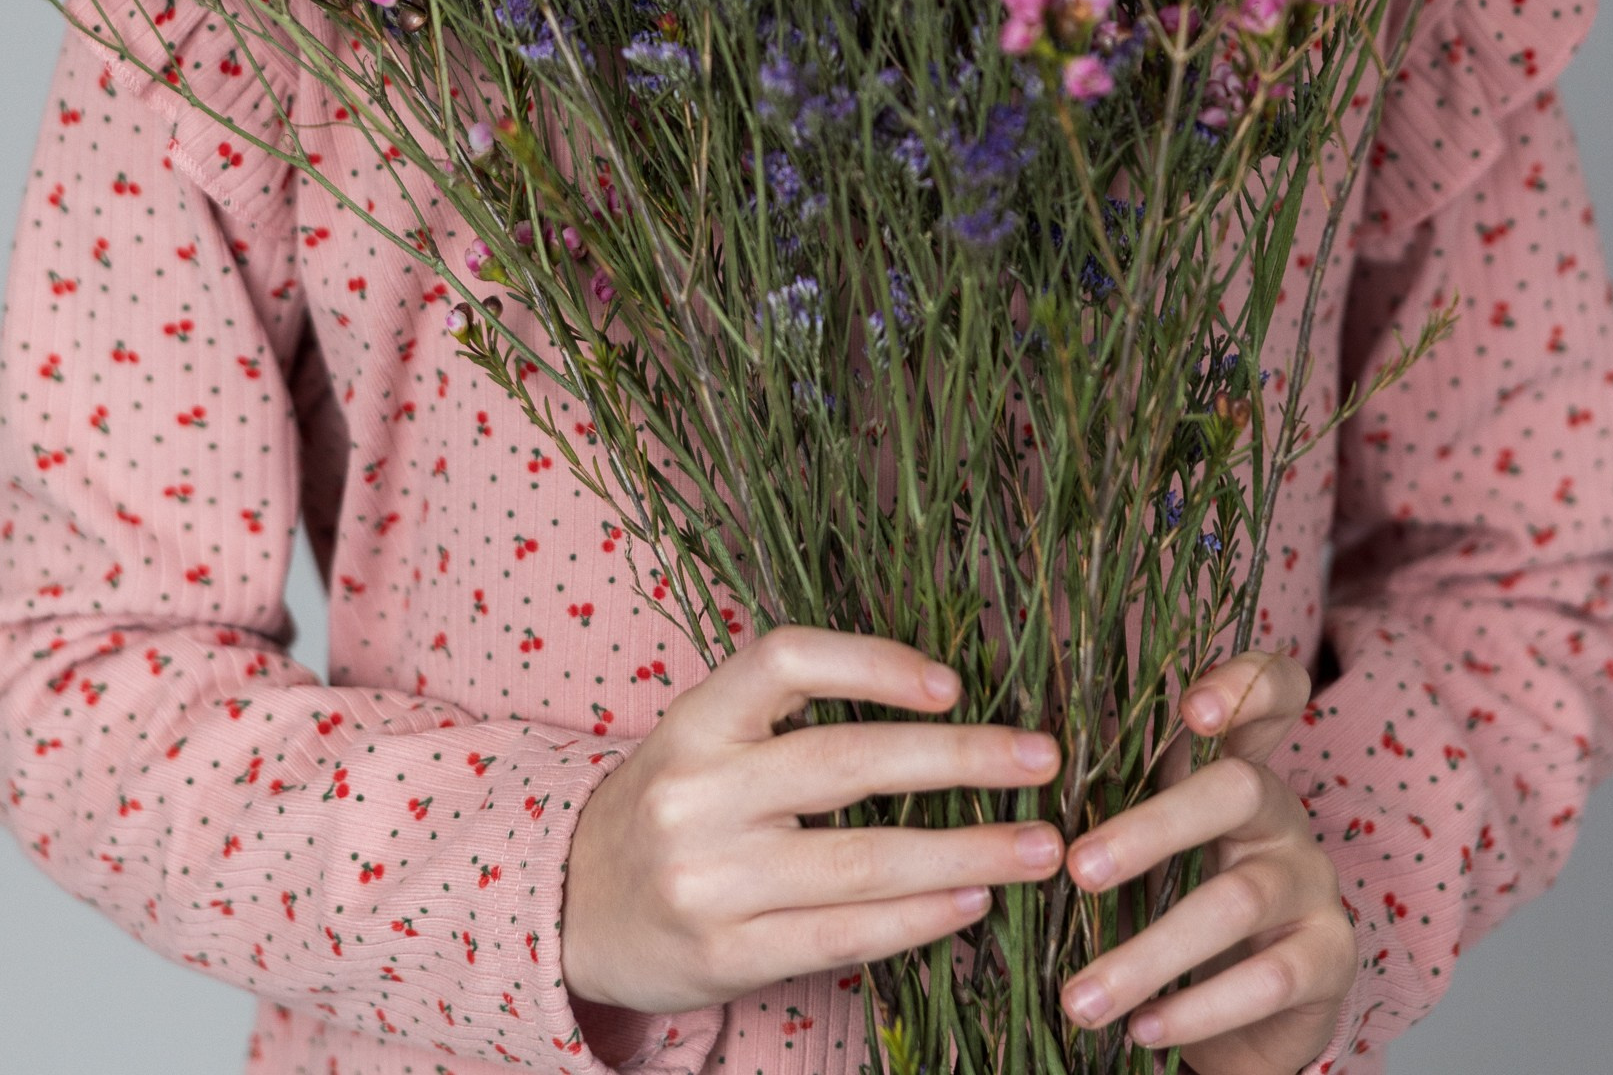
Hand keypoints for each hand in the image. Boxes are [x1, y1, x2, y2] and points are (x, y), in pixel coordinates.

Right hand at [560, 624, 1061, 1047]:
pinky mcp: (724, 954)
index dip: (875, 662)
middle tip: (1043, 759)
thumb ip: (791, 720)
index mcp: (696, 717)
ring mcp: (708, 879)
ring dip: (965, 851)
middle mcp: (697, 790)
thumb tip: (942, 705)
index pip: (787, 658)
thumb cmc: (670, 805)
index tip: (954, 680)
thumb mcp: (704, 736)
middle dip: (961, 759)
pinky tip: (973, 903)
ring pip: (859, 859)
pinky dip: (917, 919)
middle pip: (847, 762)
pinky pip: (840, 934)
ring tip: (1040, 846)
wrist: (569, 905)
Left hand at [1059, 650, 1355, 1072]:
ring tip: (1081, 998)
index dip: (1243, 684)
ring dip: (1149, 953)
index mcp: (1235, 767)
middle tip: (1077, 870)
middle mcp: (1283, 813)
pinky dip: (1196, 1009)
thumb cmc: (1171, 907)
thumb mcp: (1141, 853)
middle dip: (1150, 829)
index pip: (1270, 693)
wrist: (1243, 1020)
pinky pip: (1268, 979)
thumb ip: (1101, 812)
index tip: (1189, 707)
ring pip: (1237, 899)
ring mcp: (1312, 882)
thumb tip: (1008, 797)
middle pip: (1235, 790)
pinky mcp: (1329, 956)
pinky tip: (1143, 1029)